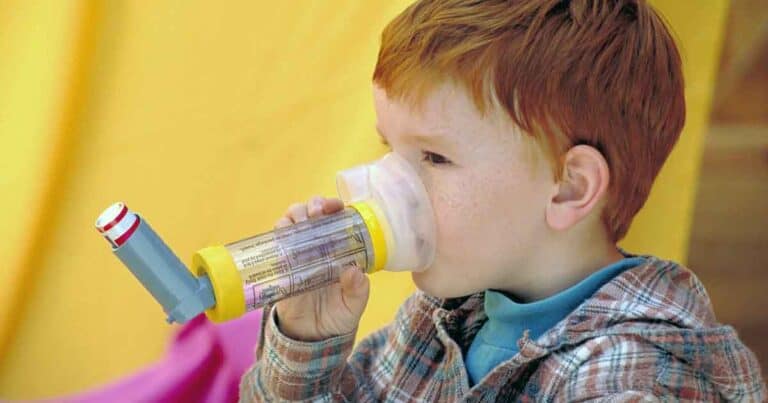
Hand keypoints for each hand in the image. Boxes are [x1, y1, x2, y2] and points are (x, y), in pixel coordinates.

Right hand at [272, 196, 370, 340]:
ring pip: (292, 221)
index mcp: (340, 248)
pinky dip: (278, 233)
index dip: (335, 207)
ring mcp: (297, 252)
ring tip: (300, 222)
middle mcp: (318, 244)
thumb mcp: (353, 305)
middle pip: (312, 212)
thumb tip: (354, 270)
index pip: (337, 218)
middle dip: (313, 205)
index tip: (335, 207)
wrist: (310, 337)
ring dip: (295, 215)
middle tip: (317, 212)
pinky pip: (275, 241)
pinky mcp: (280, 263)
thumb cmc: (337, 316)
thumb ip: (357, 290)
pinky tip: (283, 235)